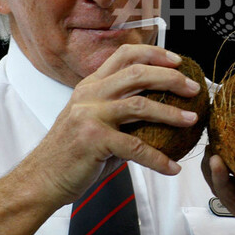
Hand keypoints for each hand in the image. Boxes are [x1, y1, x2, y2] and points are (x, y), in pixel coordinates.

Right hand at [21, 43, 200, 205]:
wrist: (40, 180)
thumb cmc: (72, 153)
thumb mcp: (94, 121)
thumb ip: (121, 110)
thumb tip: (162, 107)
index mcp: (91, 85)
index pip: (125, 55)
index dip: (154, 53)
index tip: (178, 60)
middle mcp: (90, 94)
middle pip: (138, 73)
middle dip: (171, 78)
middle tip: (194, 88)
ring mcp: (90, 116)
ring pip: (141, 105)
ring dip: (171, 113)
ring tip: (191, 120)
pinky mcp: (94, 140)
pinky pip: (136, 148)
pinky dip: (158, 159)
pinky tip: (173, 167)